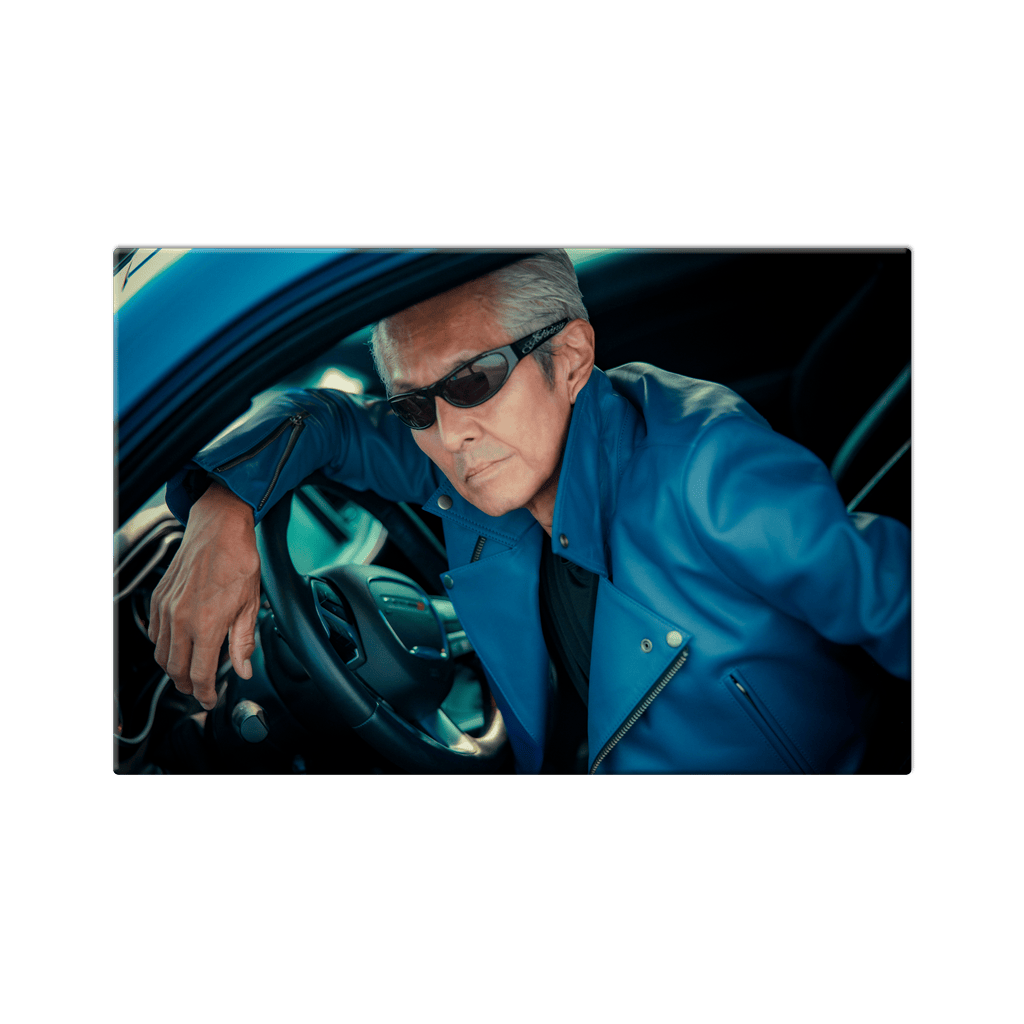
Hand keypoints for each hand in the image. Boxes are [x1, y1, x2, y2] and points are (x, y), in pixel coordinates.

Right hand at [149, 481, 260, 708]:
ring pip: (161, 654)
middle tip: (200, 690)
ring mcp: (167, 609)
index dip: (205, 693)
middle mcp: (182, 620)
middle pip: (176, 670)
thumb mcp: (250, 605)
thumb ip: (243, 642)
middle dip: (188, 686)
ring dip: (173, 669)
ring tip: (188, 672)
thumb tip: (244, 670)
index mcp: (207, 625)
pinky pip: (155, 633)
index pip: (200, 674)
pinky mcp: (159, 599)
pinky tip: (178, 645)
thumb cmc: (238, 561)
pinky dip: (164, 646)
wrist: (219, 529)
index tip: (210, 699)